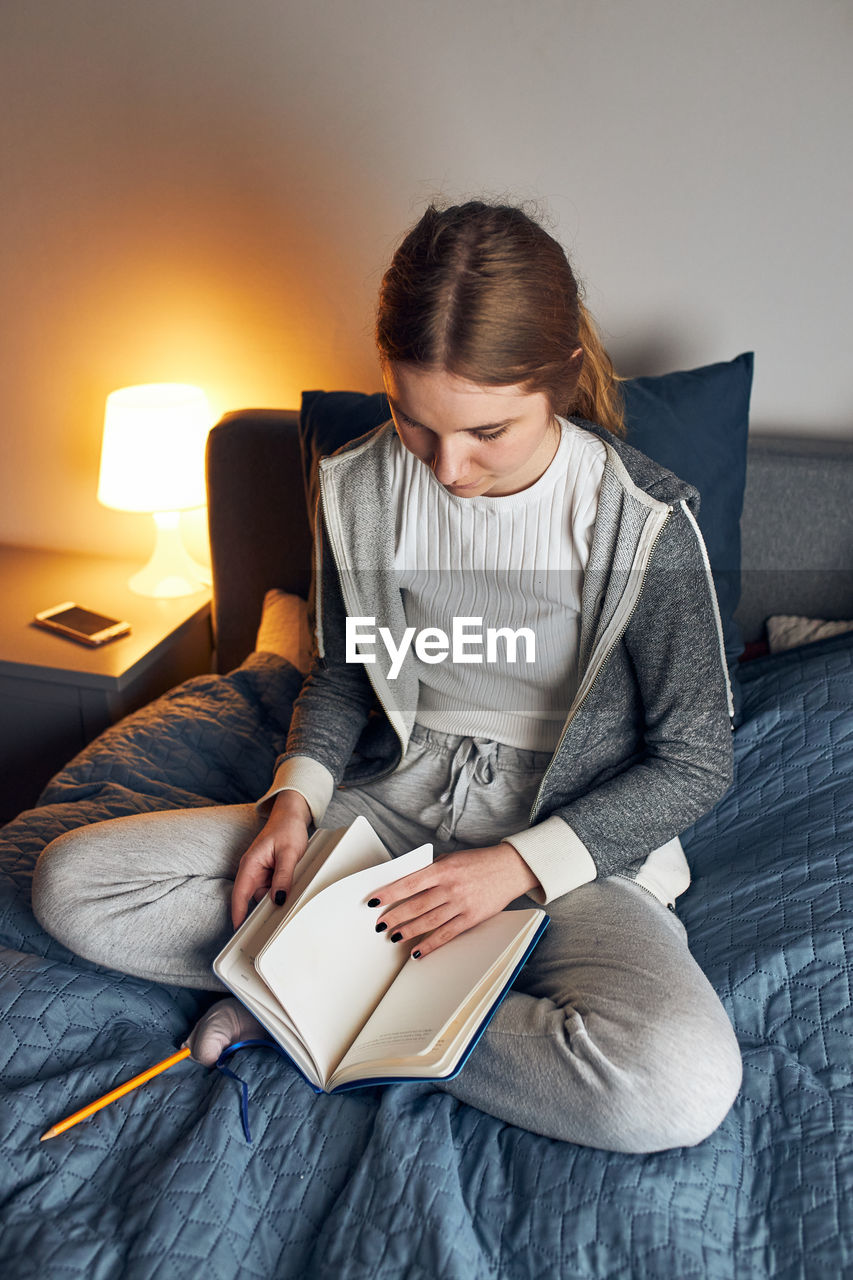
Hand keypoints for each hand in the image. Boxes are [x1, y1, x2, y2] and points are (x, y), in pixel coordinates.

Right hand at [231, 791, 310, 927]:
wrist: (292, 816)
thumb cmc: (287, 828)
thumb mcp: (289, 853)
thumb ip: (283, 876)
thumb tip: (279, 898)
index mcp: (250, 864)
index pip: (240, 894)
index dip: (237, 913)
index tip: (238, 930)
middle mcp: (252, 870)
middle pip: (252, 899)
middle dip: (261, 911)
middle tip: (274, 924)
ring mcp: (261, 872)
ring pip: (264, 895)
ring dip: (274, 900)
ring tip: (289, 898)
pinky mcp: (269, 873)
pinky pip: (272, 889)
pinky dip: (280, 892)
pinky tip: (289, 891)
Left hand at [368, 843, 540, 957]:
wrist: (510, 868)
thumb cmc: (477, 862)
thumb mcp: (450, 860)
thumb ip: (429, 871)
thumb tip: (404, 885)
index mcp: (443, 869)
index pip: (409, 883)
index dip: (389, 893)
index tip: (373, 901)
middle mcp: (450, 887)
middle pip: (416, 905)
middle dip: (395, 916)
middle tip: (379, 924)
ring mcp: (461, 904)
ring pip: (428, 921)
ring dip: (408, 930)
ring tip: (393, 936)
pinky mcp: (471, 918)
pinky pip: (447, 934)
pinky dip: (430, 944)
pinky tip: (417, 951)